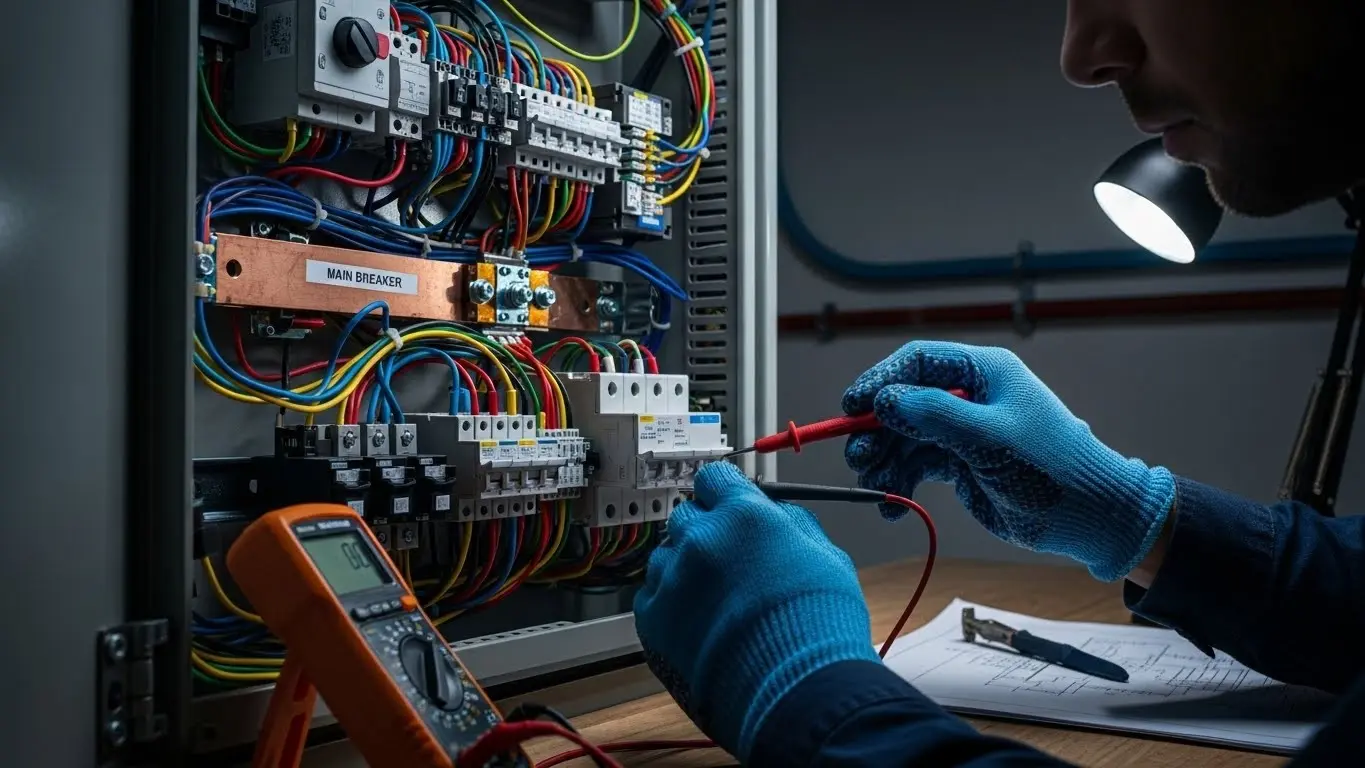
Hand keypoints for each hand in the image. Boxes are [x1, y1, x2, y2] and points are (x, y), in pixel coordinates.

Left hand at [633, 462, 879, 761]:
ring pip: (666, 556)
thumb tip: (774, 514)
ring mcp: (673, 580)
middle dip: (706, 532)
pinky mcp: (653, 619)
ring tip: (716, 602)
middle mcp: (701, 540)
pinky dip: (670, 603)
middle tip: (729, 562)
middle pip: (687, 516)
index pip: (714, 479)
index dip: (723, 494)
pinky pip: (651, 595)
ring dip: (686, 569)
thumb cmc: (820, 631)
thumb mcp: (828, 557)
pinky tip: (699, 623)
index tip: (726, 506)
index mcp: (744, 516)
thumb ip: (792, 524)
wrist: (798, 694)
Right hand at [843, 341, 1173, 581]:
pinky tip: (891, 504)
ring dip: (885, 460)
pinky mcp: (963, 463)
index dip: (881, 382)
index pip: (918, 363)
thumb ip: (935, 417)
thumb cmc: (1052, 469)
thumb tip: (885, 400)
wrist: (1090, 515)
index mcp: (984, 372)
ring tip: (875, 485)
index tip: (852, 408)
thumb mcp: (990, 439)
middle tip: (860, 457)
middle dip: (877, 429)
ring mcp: (965, 431)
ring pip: (907, 436)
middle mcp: (971, 396)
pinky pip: (919, 465)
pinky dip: (901, 482)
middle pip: (905, 401)